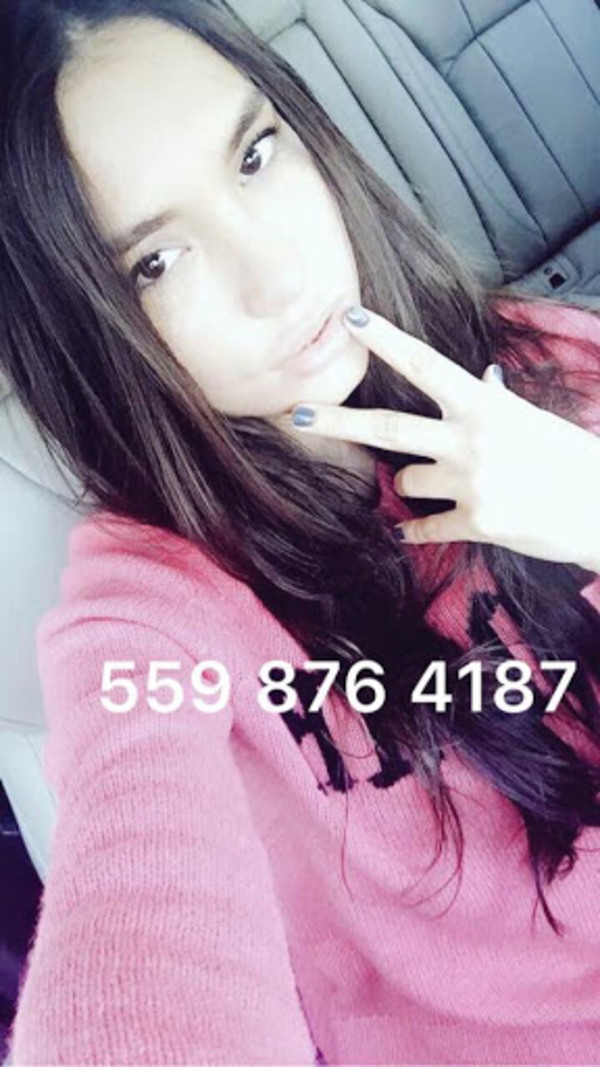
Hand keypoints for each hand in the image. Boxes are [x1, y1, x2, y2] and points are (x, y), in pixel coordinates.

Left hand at [289, 306, 599, 569]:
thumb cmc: (571, 457)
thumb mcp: (530, 418)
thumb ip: (494, 404)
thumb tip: (483, 380)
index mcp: (484, 404)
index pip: (425, 364)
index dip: (385, 340)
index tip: (349, 317)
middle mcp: (471, 440)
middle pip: (387, 428)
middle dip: (337, 422)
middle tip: (298, 414)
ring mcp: (471, 483)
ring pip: (405, 481)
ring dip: (410, 483)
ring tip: (442, 486)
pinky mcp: (476, 523)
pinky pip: (423, 527)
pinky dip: (416, 530)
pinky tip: (415, 531)